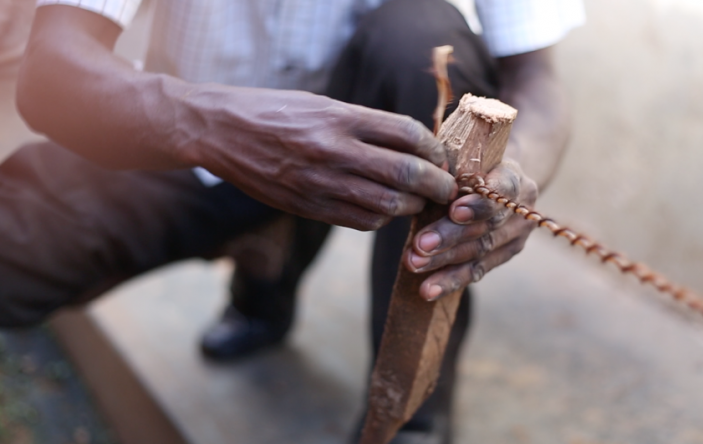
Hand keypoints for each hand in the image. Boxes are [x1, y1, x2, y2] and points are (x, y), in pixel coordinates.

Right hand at [191, 89, 456, 230]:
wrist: (221, 132)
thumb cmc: (277, 112)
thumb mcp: (325, 105)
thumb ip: (367, 125)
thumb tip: (413, 146)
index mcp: (342, 117)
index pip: (409, 134)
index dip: (435, 149)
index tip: (442, 158)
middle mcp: (335, 150)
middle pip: (407, 174)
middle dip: (438, 186)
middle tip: (448, 190)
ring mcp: (321, 182)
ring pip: (388, 205)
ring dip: (412, 207)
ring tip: (418, 202)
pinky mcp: (309, 206)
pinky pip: (361, 220)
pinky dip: (382, 218)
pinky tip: (384, 210)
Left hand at [402, 160, 538, 299]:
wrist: (498, 183)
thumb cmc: (472, 169)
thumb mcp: (466, 163)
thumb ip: (451, 175)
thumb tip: (419, 186)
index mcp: (513, 176)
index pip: (501, 191)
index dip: (478, 204)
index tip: (453, 211)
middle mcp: (520, 208)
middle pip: (486, 226)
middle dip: (450, 237)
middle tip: (419, 245)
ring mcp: (516, 235)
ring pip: (479, 251)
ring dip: (444, 262)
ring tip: (415, 265)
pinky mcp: (506, 255)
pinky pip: (477, 271)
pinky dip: (451, 281)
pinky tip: (428, 290)